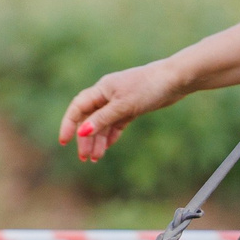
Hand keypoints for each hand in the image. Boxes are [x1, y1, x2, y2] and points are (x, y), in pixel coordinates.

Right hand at [58, 60, 182, 162]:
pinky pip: (116, 124)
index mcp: (101, 90)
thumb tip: (82, 132)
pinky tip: (108, 147)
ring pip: (103, 123)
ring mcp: (119, 102)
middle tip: (84, 158)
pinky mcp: (131, 108)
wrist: (174, 80)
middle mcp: (107, 95)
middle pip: (90, 118)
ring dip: (98, 140)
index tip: (64, 142)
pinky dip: (111, 135)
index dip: (69, 124)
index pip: (78, 108)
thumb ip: (103, 119)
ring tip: (95, 158)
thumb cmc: (148, 87)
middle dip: (85, 138)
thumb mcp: (123, 106)